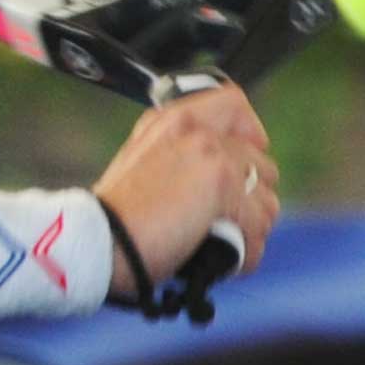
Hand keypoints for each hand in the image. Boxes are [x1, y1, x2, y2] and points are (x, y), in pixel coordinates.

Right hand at [95, 85, 280, 293]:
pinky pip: (258, 227)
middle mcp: (195, 131)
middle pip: (261, 163)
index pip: (233, 103)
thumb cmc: (114, 219)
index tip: (246, 159)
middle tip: (225, 223)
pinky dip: (245, 254)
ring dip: (250, 230)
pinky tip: (222, 261)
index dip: (250, 133)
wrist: (97, 241)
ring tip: (223, 245)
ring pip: (266, 199)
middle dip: (250, 200)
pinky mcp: (224, 188)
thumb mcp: (141, 167)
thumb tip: (225, 180)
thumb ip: (180, 158)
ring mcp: (212, 156)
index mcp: (171, 122)